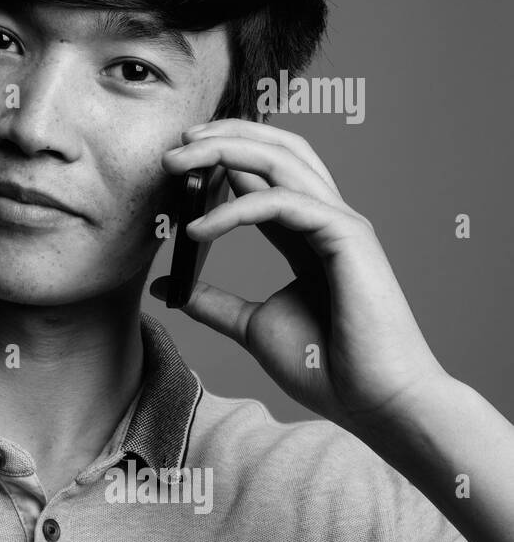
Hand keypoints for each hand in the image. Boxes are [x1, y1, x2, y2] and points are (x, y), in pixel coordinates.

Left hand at [151, 117, 450, 436]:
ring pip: (282, 160)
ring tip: (177, 163)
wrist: (376, 403)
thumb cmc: (329, 369)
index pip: (265, 173)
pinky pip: (282, 203)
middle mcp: (326, 218)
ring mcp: (341, 223)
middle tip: (173, 147)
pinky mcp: (347, 237)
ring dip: (225, 152)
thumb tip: (166, 287)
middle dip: (223, 137)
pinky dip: (235, 210)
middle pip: (276, 150)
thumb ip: (212, 302)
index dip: (222, 156)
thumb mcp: (253, 326)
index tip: (175, 161)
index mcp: (307, 233)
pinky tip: (197, 229)